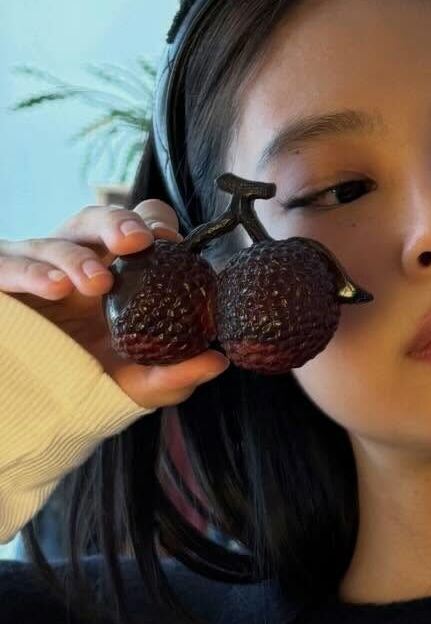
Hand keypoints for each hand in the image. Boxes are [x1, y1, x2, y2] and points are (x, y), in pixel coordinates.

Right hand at [0, 202, 229, 410]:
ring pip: (54, 240)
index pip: (137, 226)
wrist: (26, 404)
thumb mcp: (134, 384)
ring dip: (77, 257)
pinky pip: (9, 265)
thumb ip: (174, 375)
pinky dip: (32, 272)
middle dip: (120, 222)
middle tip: (140, 241)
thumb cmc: (83, 377)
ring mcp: (35, 268)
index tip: (174, 243)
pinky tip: (54, 287)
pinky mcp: (2, 280)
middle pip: (96, 219)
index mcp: (113, 271)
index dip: (155, 224)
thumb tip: (217, 362)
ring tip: (97, 283)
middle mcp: (74, 260)